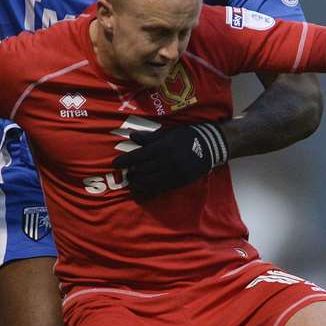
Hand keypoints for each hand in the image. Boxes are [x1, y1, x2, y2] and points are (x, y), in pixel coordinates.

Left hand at [112, 121, 227, 199]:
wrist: (210, 147)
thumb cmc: (187, 136)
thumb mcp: (169, 133)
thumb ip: (150, 137)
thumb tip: (132, 137)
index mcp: (163, 147)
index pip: (138, 156)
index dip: (125, 161)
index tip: (115, 163)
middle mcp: (167, 162)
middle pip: (142, 171)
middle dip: (131, 173)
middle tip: (125, 173)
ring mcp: (173, 174)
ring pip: (149, 182)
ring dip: (137, 184)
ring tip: (132, 183)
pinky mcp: (179, 182)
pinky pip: (160, 189)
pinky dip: (148, 191)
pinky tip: (140, 192)